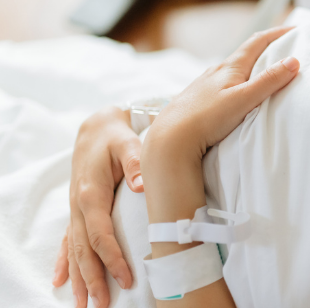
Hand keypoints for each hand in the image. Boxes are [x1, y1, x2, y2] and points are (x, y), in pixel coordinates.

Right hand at [53, 107, 143, 307]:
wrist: (98, 127)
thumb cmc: (117, 136)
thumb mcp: (128, 143)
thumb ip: (136, 163)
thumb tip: (142, 185)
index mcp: (91, 194)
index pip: (100, 234)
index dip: (112, 258)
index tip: (126, 278)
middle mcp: (79, 206)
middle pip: (84, 250)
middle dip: (93, 279)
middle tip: (102, 305)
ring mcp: (75, 210)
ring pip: (74, 250)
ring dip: (79, 278)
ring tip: (83, 304)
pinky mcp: (78, 210)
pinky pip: (68, 241)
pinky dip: (65, 261)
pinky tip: (59, 281)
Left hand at [144, 27, 298, 158]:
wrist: (169, 139)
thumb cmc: (205, 118)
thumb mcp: (243, 99)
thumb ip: (268, 81)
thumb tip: (293, 61)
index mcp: (230, 67)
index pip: (257, 42)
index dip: (278, 33)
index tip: (296, 30)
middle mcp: (216, 72)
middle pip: (246, 54)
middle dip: (267, 49)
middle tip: (286, 50)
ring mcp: (205, 86)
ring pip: (234, 71)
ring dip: (252, 68)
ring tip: (266, 74)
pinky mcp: (199, 101)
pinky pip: (225, 86)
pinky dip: (239, 84)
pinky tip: (239, 96)